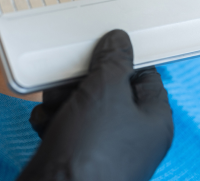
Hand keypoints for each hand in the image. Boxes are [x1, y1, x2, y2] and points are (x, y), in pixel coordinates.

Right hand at [17, 29, 173, 180]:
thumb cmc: (93, 152)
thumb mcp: (107, 89)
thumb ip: (114, 60)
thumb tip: (118, 41)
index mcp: (153, 120)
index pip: (145, 77)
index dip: (124, 60)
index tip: (105, 47)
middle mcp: (131, 136)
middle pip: (109, 90)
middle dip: (84, 81)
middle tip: (72, 78)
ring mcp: (102, 149)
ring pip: (84, 106)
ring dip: (64, 99)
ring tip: (55, 105)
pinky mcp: (76, 158)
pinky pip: (66, 127)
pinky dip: (53, 121)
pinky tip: (47, 124)